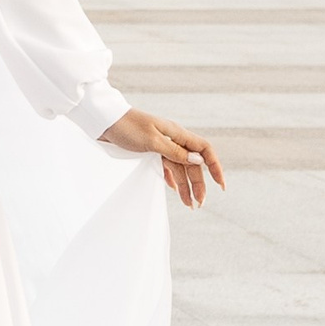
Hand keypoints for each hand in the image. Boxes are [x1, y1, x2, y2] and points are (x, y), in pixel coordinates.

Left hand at [100, 108, 222, 209]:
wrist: (104, 120)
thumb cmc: (127, 127)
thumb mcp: (151, 141)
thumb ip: (174, 152)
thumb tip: (198, 160)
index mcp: (177, 133)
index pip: (204, 149)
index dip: (215, 166)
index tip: (220, 186)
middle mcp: (172, 139)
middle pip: (192, 164)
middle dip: (198, 184)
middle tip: (199, 204)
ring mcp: (162, 145)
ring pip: (179, 168)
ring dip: (185, 186)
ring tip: (189, 205)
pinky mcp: (150, 150)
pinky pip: (166, 166)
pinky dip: (171, 178)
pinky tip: (173, 189)